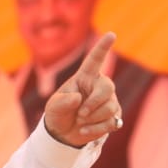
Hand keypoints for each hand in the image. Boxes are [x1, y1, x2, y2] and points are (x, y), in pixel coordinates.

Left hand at [42, 32, 122, 147]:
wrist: (63, 133)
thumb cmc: (58, 113)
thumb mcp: (53, 107)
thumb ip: (63, 101)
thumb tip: (78, 99)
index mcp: (85, 77)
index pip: (95, 60)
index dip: (102, 47)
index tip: (111, 34)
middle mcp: (100, 86)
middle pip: (107, 88)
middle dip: (93, 104)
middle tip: (80, 114)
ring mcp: (109, 101)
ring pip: (110, 108)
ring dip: (91, 119)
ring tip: (80, 121)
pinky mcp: (114, 116)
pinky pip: (112, 122)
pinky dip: (95, 129)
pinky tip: (84, 131)